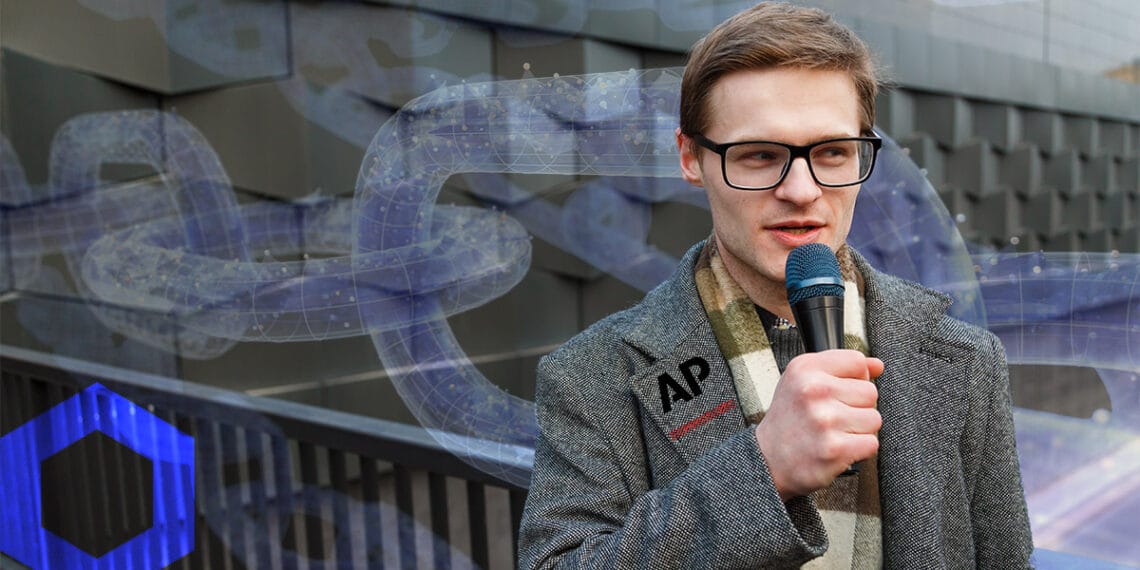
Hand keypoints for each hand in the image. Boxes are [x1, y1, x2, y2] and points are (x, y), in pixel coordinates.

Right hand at [753, 350, 883, 501]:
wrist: (767, 459)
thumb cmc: (789, 419)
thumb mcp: (802, 381)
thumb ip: (841, 367)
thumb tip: (877, 365)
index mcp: (805, 369)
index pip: (857, 362)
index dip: (855, 378)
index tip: (840, 392)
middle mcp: (814, 390)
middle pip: (870, 392)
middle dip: (857, 407)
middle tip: (832, 416)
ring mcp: (825, 420)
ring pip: (874, 419)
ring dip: (859, 429)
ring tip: (835, 432)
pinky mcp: (835, 449)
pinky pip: (871, 443)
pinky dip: (859, 449)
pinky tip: (838, 447)